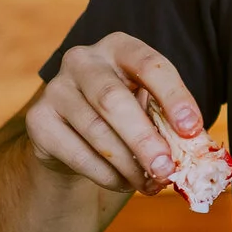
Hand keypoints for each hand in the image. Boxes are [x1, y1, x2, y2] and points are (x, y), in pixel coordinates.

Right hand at [25, 32, 203, 195]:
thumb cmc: (123, 117)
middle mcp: (82, 60)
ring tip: (150, 184)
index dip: (173, 96)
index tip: (192, 129)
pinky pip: (77, 154)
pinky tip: (124, 184)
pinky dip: (107, 175)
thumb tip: (192, 150)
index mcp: (119, 47)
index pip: (149, 64)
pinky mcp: (38, 120)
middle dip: (143, 138)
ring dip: (128, 165)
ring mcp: (55, 88)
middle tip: (166, 169)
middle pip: (113, 100)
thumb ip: (167, 122)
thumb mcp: (147, 109)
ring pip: (95, 131)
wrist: (73, 135)